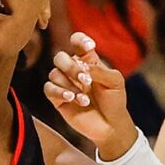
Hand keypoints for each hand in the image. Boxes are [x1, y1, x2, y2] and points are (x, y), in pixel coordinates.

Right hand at [43, 35, 138, 157]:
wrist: (111, 125)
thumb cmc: (114, 100)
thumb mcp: (115, 81)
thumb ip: (100, 70)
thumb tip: (83, 66)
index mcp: (88, 61)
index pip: (76, 42)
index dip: (79, 40)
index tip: (90, 47)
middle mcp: (73, 70)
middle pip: (60, 57)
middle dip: (71, 67)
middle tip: (86, 80)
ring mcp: (64, 84)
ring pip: (54, 74)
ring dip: (69, 84)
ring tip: (84, 98)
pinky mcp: (57, 99)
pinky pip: (49, 89)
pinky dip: (59, 92)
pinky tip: (72, 99)